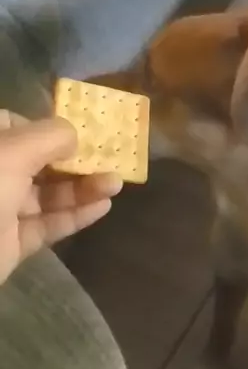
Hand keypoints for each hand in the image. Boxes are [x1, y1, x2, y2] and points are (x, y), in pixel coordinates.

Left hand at [0, 111, 122, 283]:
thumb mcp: (11, 153)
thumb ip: (49, 137)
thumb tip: (73, 137)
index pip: (11, 124)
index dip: (44, 126)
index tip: (77, 131)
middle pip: (36, 160)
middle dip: (74, 159)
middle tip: (108, 158)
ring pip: (45, 194)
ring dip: (82, 187)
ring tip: (116, 183)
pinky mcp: (9, 244)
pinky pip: (46, 225)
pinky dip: (75, 216)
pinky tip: (103, 207)